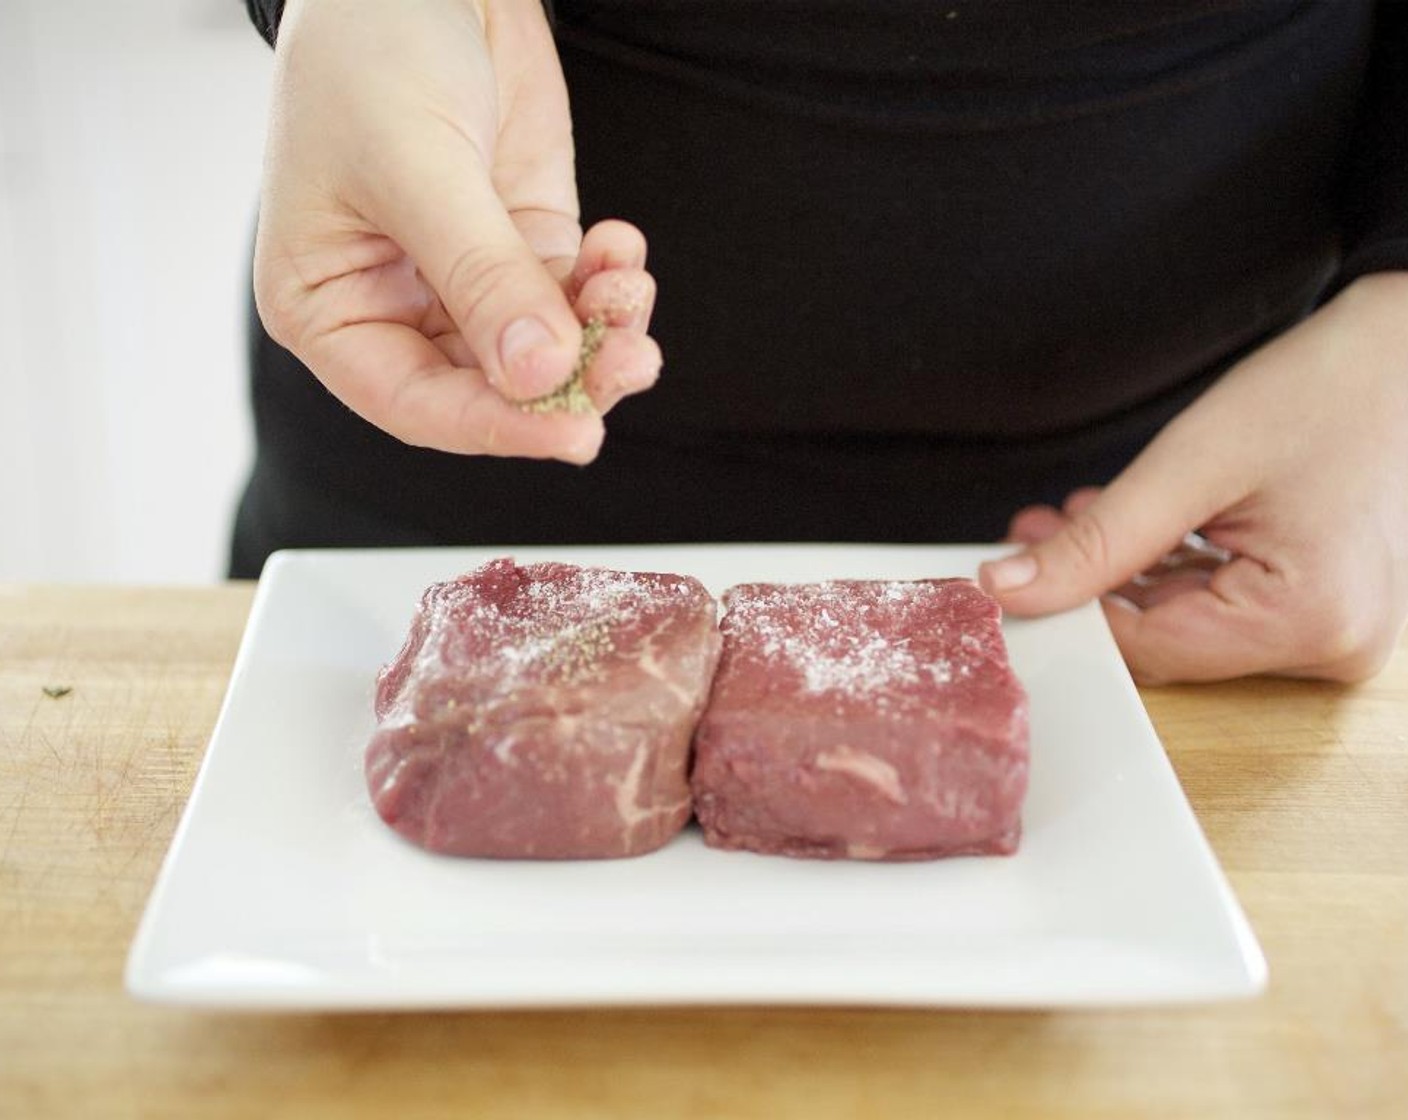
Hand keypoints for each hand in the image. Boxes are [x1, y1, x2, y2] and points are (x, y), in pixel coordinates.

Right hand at [253, 0, 660, 464]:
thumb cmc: (372, 49)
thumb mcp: (417, 164)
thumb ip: (480, 276)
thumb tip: (539, 375)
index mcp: (330, 306)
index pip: (416, 401)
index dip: (497, 425)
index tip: (575, 429)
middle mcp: (397, 305)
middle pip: (493, 387)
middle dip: (570, 379)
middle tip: (631, 363)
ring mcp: (468, 278)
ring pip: (546, 347)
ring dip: (602, 334)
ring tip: (633, 293)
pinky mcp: (526, 240)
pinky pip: (577, 292)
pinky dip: (611, 284)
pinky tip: (624, 249)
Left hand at [979, 272, 1407, 683]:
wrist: (1407, 350)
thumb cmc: (1328, 389)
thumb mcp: (1191, 464)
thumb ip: (1097, 539)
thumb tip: (1011, 587)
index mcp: (1308, 621)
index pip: (1149, 649)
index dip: (1068, 611)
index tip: (1006, 576)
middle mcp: (1330, 643)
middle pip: (1167, 639)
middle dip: (1091, 586)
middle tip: (1030, 534)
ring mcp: (1330, 628)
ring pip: (1186, 621)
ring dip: (1120, 572)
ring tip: (1065, 519)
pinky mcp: (1319, 605)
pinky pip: (1220, 603)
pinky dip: (1166, 567)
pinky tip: (1123, 526)